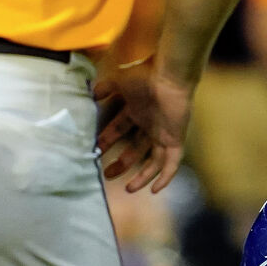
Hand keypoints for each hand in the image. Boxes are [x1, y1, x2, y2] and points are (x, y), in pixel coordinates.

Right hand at [93, 67, 192, 193]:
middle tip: (107, 174)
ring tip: (128, 189)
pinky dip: (165, 177)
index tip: (95, 151)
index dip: (107, 141)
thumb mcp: (119, 82)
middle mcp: (150, 126)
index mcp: (136, 112)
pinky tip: (155, 190)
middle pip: (135, 150)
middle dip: (121, 163)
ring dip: (141, 176)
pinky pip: (171, 164)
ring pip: (153, 162)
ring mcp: (164, 134)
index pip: (119, 131)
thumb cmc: (145, 76)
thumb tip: (90, 94)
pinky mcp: (175, 140)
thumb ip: (105, 88)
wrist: (169, 76)